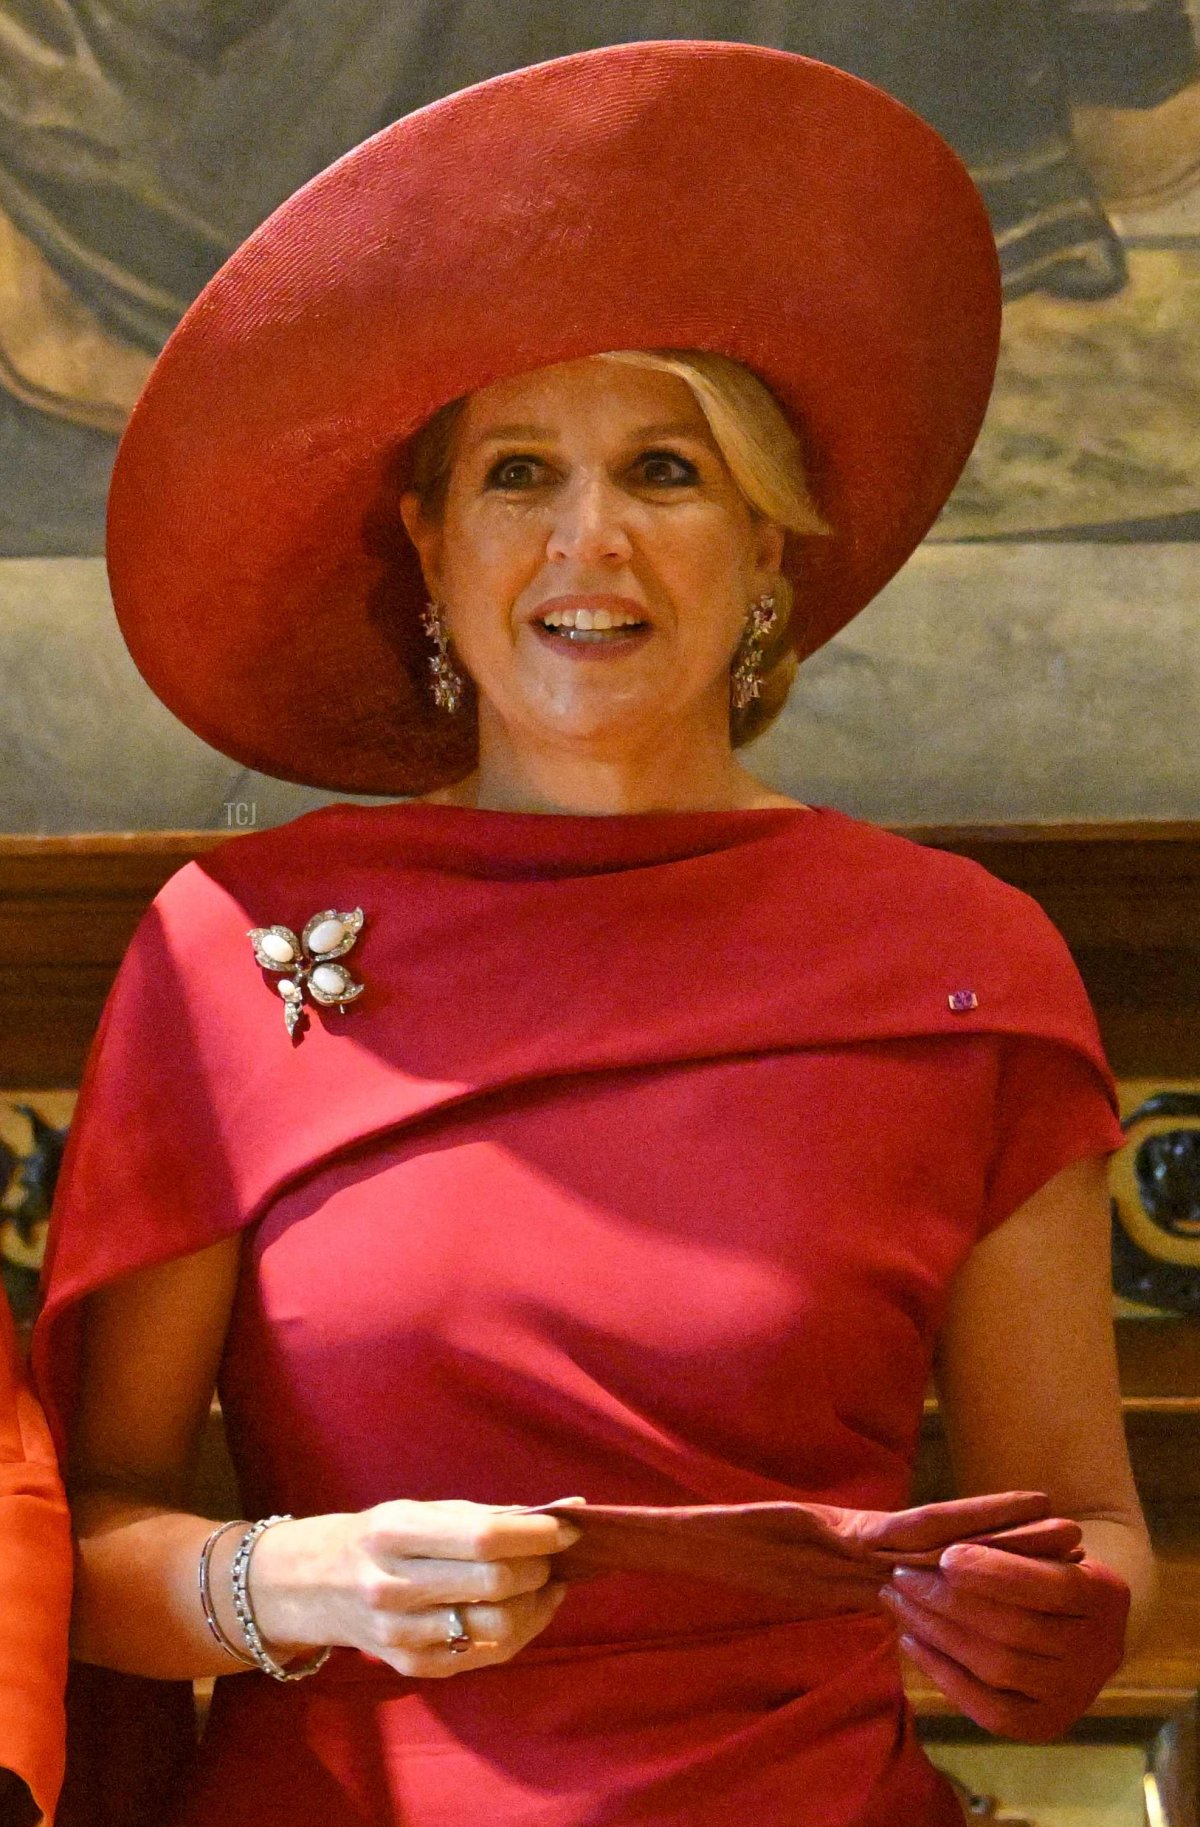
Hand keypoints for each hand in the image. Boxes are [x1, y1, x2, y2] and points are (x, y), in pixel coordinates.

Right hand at [246, 1499, 581, 1677]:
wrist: (313, 1587)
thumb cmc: (380, 1537)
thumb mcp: (421, 1510)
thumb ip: (491, 1514)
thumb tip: (572, 1509)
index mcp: (394, 1533)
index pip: (483, 1538)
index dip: (535, 1535)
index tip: (566, 1528)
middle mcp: (393, 1586)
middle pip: (494, 1584)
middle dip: (538, 1569)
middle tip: (553, 1557)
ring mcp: (400, 1635)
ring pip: (496, 1629)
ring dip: (535, 1605)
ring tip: (544, 1585)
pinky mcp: (411, 1668)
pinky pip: (484, 1657)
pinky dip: (517, 1632)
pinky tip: (522, 1610)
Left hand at [881, 1543, 1129, 1740]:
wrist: (1078, 1627)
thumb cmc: (1049, 1566)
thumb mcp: (1047, 1543)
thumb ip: (1014, 1542)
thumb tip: (953, 1545)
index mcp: (1106, 1596)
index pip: (1051, 1586)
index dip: (996, 1572)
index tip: (946, 1554)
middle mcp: (1100, 1652)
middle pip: (1016, 1630)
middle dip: (949, 1601)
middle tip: (902, 1575)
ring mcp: (1074, 1695)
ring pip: (998, 1668)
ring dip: (938, 1633)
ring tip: (898, 1601)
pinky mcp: (1045, 1725)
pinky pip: (990, 1709)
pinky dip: (944, 1675)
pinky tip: (911, 1641)